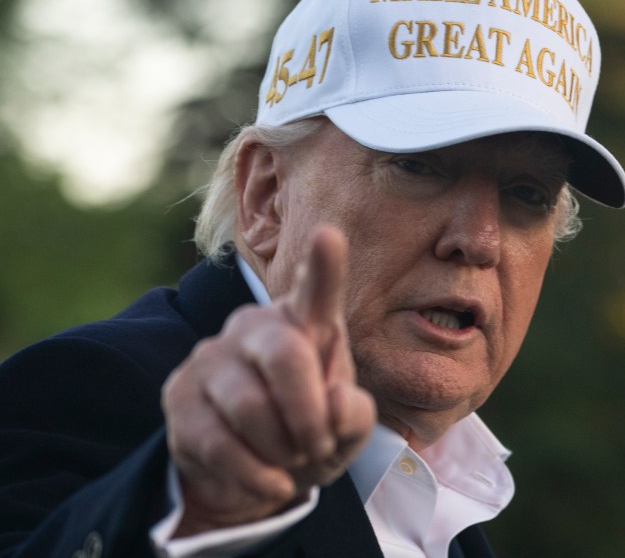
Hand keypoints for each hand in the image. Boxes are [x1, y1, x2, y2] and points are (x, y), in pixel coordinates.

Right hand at [162, 226, 375, 534]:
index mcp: (305, 323)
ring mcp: (211, 357)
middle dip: (308, 414)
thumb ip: (355, 414)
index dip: (323, 266)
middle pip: (284, 354)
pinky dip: (256, 474)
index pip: (316, 290)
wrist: (256, 475)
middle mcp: (255, 326)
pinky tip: (272, 480)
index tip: (330, 235)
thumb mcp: (346, 431)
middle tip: (318, 445)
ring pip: (250, 405)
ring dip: (282, 448)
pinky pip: (219, 442)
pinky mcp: (179, 396)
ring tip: (292, 458)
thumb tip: (335, 402)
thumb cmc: (311, 434)